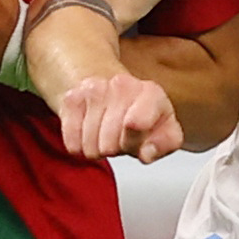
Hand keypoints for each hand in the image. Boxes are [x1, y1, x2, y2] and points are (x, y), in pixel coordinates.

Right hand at [59, 72, 182, 162]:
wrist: (110, 89)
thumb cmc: (141, 114)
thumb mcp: (166, 130)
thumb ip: (166, 143)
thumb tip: (147, 152)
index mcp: (152, 93)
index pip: (137, 124)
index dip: (134, 142)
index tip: (138, 143)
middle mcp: (122, 85)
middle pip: (110, 145)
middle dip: (117, 149)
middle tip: (122, 138)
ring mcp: (94, 89)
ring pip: (90, 146)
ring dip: (98, 148)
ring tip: (107, 134)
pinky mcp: (71, 98)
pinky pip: (72, 143)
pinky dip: (80, 146)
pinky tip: (90, 132)